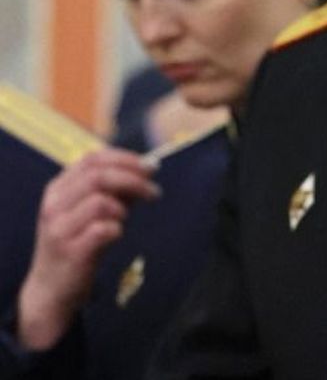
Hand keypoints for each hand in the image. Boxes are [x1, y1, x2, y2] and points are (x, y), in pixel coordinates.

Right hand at [16, 148, 159, 350]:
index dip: (125, 159)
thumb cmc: (78, 243)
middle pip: (98, 176)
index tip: (151, 166)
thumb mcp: (91, 211)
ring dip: (123, 208)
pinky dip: (117, 229)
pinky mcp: (70, 251)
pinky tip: (116, 235)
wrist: (52, 288)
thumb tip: (147, 170)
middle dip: (134, 179)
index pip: (92, 159)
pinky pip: (102, 230)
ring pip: (99, 201)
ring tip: (125, 220)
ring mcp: (59, 228)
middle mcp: (54, 205)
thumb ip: (114, 190)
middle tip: (154, 191)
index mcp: (58, 188)